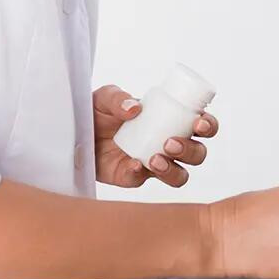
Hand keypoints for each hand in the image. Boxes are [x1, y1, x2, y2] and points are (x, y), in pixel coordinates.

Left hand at [92, 84, 218, 187]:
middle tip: (170, 143)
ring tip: (154, 160)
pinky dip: (138, 173)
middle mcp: (168, 145)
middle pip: (197, 154)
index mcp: (171, 122)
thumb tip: (135, 109)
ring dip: (173, 170)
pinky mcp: (133, 177)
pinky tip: (130, 164)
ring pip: (180, 175)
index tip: (199, 124)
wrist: (70, 134)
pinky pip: (143, 181)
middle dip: (191, 150)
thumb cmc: (94, 113)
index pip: (202, 126)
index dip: (208, 126)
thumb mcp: (103, 98)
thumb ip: (117, 98)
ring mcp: (153, 164)